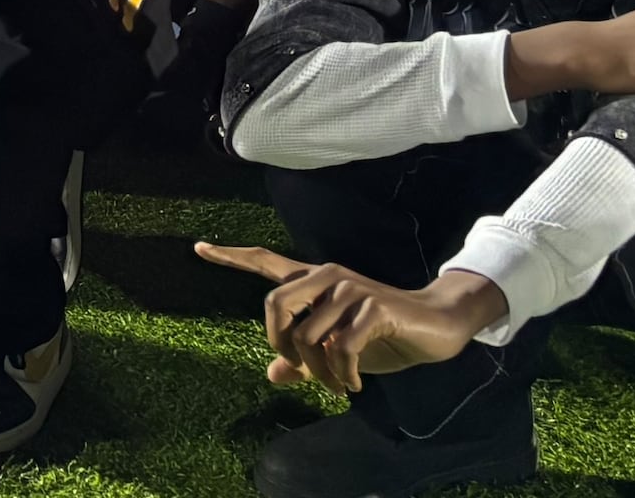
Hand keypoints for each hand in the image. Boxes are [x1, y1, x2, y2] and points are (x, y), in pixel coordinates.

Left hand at [194, 244, 502, 392]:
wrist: (435, 327)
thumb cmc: (383, 336)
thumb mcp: (338, 352)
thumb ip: (305, 360)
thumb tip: (272, 373)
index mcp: (314, 282)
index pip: (266, 262)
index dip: (231, 257)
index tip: (199, 248)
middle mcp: (326, 276)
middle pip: (274, 305)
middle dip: (281, 345)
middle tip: (303, 371)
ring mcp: (348, 288)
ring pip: (307, 337)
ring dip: (319, 374)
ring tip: (337, 386)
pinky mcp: (371, 306)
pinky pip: (338, 349)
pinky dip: (342, 375)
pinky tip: (352, 385)